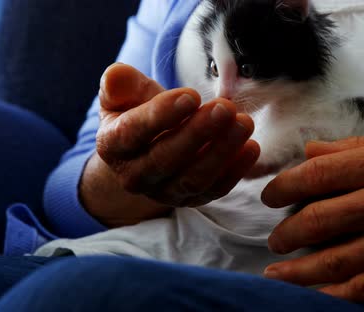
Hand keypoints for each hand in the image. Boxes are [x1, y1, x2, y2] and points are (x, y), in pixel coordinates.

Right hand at [80, 63, 258, 226]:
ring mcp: (164, 191)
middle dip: (199, 133)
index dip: (161, 115)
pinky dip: (235, 171)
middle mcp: (135, 176)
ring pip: (194, 177)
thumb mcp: (123, 95)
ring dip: (222, 151)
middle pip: (166, 159)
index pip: (133, 133)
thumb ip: (121, 84)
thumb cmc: (136, 113)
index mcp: (112, 145)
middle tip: (225, 108)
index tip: (191, 96)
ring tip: (244, 123)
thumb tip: (116, 76)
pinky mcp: (192, 199)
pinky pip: (215, 190)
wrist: (146, 149)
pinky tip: (251, 148)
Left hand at [261, 135, 363, 300]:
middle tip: (275, 239)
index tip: (270, 196)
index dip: (283, 187)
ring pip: (336, 259)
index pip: (317, 174)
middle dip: (287, 233)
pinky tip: (313, 295)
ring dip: (299, 271)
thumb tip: (309, 151)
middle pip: (319, 220)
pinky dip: (335, 294)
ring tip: (275, 272)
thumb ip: (353, 148)